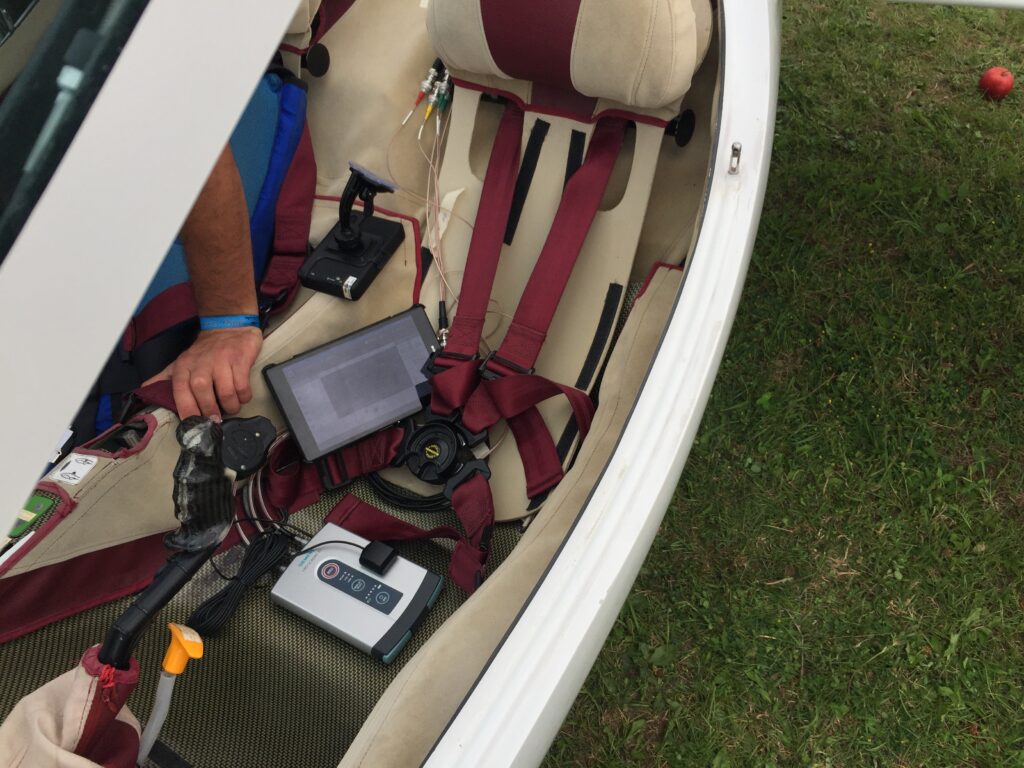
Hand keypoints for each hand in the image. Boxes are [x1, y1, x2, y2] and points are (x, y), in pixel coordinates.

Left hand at [144, 327, 262, 419]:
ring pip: (225, 392)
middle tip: (216, 420)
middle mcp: (201, 363)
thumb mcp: (181, 362)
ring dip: (230, 406)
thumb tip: (143, 389)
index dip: (187, 410)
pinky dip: (243, 396)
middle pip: (203, 393)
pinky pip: (242, 386)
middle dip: (210, 411)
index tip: (194, 425)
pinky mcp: (240, 359)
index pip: (181, 391)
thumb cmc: (205, 351)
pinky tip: (242, 396)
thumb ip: (164, 377)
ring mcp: (221, 360)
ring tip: (232, 408)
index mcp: (184, 366)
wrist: (228, 327)